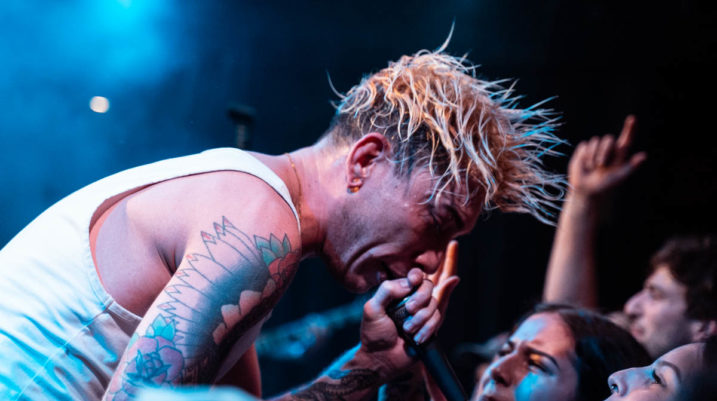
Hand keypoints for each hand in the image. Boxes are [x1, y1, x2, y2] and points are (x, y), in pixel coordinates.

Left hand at [358, 241, 459, 380]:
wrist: (381, 359)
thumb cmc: (374, 334)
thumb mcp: (372, 309)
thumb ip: (386, 290)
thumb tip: (408, 282)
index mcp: (397, 291)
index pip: (413, 275)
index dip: (416, 276)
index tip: (413, 281)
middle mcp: (411, 299)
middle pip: (428, 286)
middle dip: (420, 299)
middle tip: (408, 311)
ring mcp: (421, 312)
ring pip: (434, 304)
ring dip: (421, 319)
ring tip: (407, 330)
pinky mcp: (429, 326)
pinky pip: (437, 320)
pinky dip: (427, 329)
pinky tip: (416, 338)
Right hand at [569, 115, 646, 197]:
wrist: (587, 189)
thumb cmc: (606, 184)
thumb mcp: (620, 176)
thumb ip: (632, 166)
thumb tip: (644, 156)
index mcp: (620, 153)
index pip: (627, 137)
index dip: (630, 128)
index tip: (632, 118)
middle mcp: (609, 148)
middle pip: (608, 138)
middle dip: (604, 152)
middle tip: (601, 165)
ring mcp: (596, 147)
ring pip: (595, 141)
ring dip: (593, 156)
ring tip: (593, 167)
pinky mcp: (584, 149)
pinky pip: (585, 145)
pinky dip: (585, 156)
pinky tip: (585, 164)